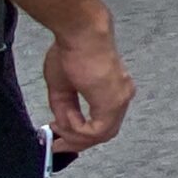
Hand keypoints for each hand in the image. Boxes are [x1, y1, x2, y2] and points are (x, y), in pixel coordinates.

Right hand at [42, 19, 133, 154]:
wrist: (80, 34)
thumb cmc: (71, 51)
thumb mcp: (62, 87)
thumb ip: (65, 109)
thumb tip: (63, 126)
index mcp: (112, 91)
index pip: (101, 123)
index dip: (79, 135)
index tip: (58, 136)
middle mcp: (121, 96)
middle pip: (103, 133)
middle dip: (77, 142)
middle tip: (56, 144)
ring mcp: (120, 99)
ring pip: (101, 134)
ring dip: (76, 137)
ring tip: (57, 130)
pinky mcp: (113, 102)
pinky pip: (97, 129)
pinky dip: (78, 130)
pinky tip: (64, 121)